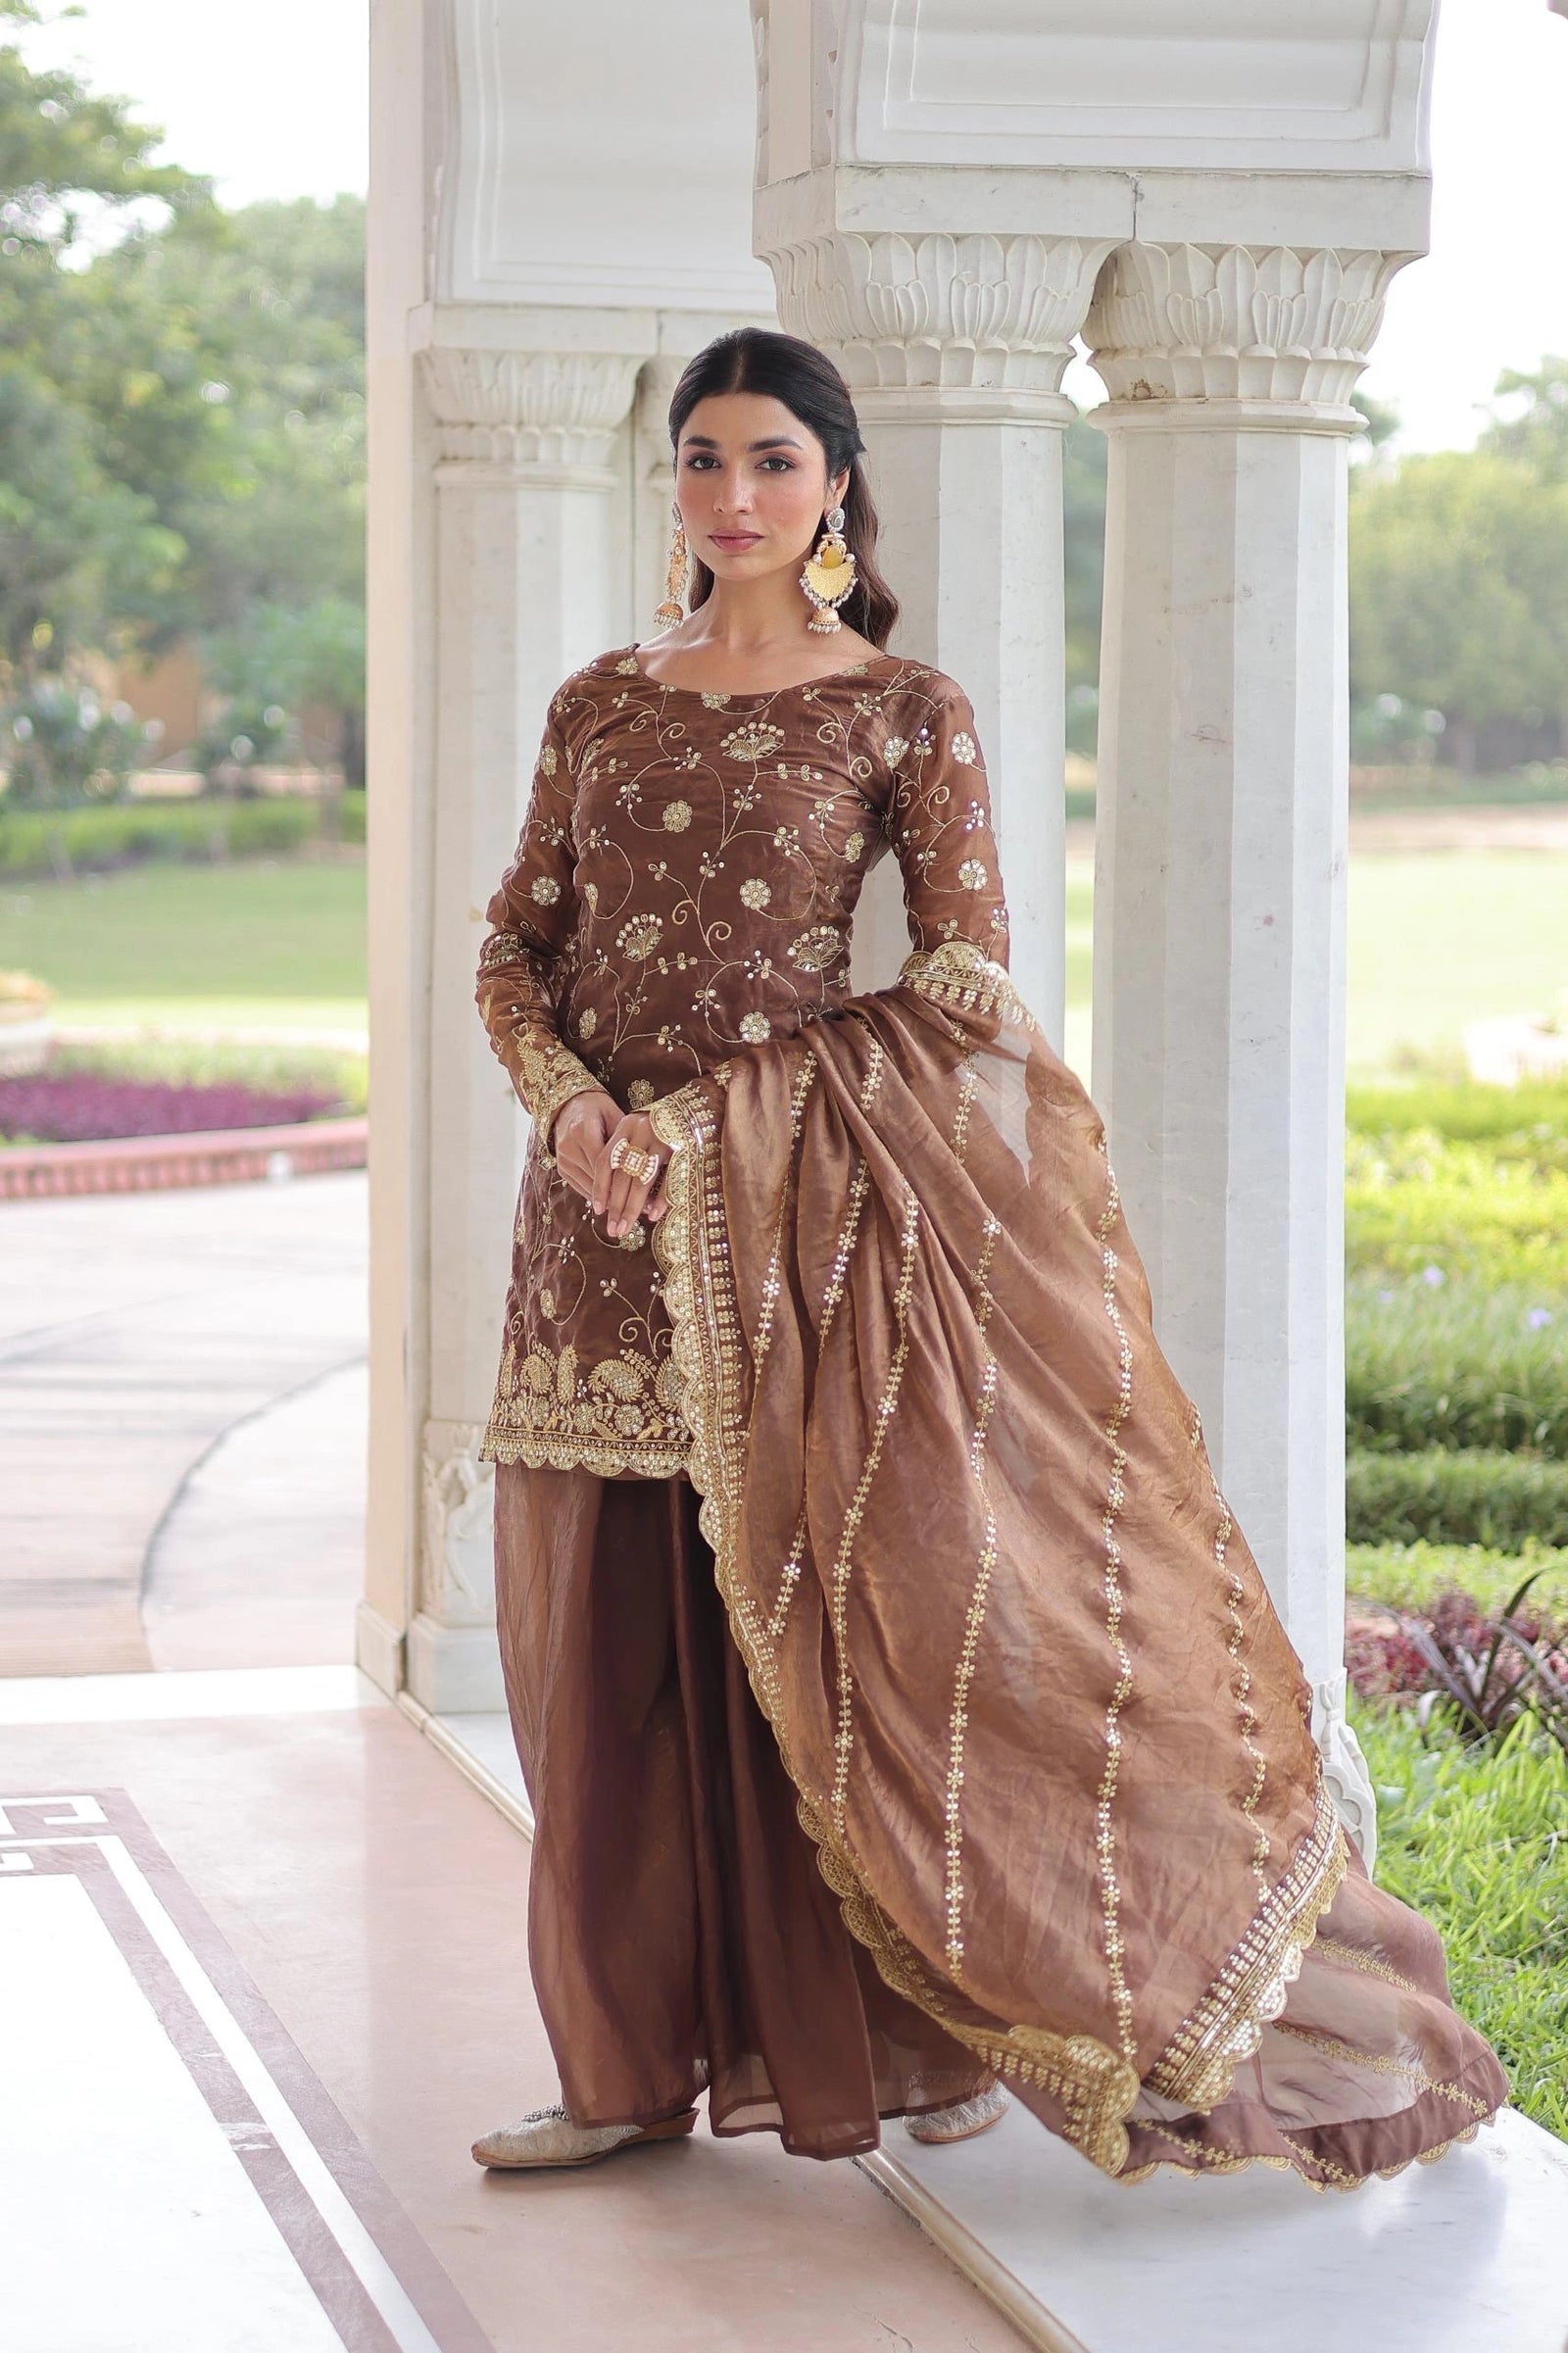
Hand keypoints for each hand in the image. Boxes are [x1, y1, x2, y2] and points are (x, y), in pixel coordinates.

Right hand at [551, 1093, 670, 1233]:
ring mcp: (562, 1158)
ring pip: (588, 1187)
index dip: (623, 1184)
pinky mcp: (561, 1167)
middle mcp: (569, 1146)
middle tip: (640, 1214)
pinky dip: (597, 1197)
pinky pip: (580, 1187)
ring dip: (608, 1203)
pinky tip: (612, 1208)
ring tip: (629, 1216)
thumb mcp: (615, 1116)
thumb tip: (649, 1166)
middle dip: (618, 1199)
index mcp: (584, 1130)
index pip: (605, 1165)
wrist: (569, 1104)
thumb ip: (626, 1140)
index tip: (642, 1199)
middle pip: (597, 1179)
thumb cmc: (599, 1108)